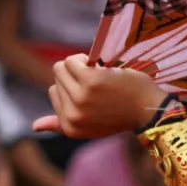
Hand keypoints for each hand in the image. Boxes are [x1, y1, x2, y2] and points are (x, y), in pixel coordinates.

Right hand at [33, 55, 168, 138]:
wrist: (151, 110)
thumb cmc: (123, 114)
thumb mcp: (91, 126)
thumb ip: (61, 125)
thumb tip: (34, 126)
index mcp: (70, 127)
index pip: (54, 92)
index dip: (72, 85)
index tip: (92, 88)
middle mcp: (72, 115)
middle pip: (57, 78)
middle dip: (74, 73)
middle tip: (96, 76)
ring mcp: (80, 97)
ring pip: (61, 67)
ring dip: (78, 63)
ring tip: (98, 69)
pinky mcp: (91, 81)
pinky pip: (72, 61)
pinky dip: (83, 58)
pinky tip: (99, 63)